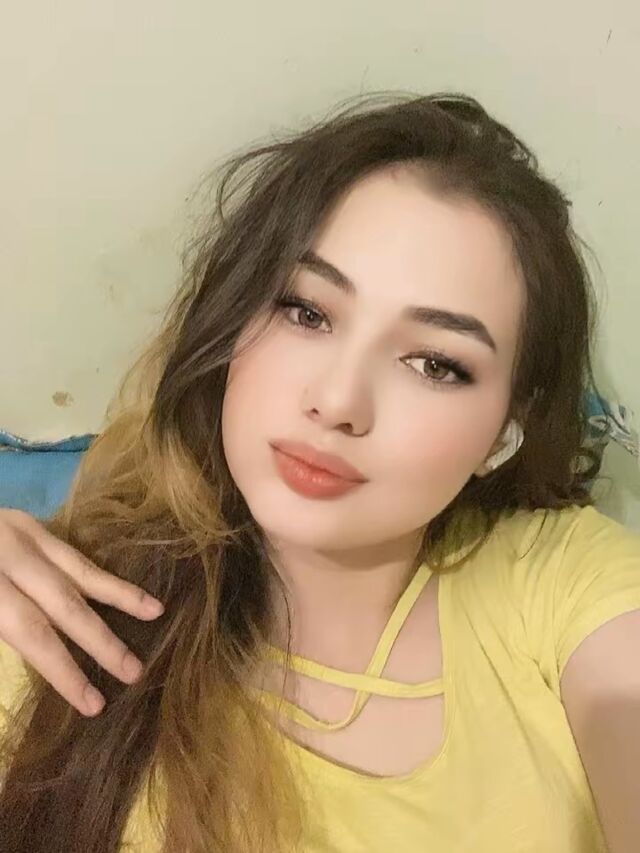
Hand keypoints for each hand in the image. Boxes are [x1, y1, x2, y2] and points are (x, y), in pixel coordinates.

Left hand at [0, 508, 163, 716]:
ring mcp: (20, 532)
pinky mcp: (26, 522)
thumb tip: (37, 651)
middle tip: (135, 671)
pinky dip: (96, 573)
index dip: (64, 671)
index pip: (32, 633)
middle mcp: (8, 555)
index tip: (94, 704)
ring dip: (119, 595)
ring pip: (77, 568)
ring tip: (155, 613)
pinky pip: (69, 551)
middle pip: (63, 603)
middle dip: (100, 641)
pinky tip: (120, 589)